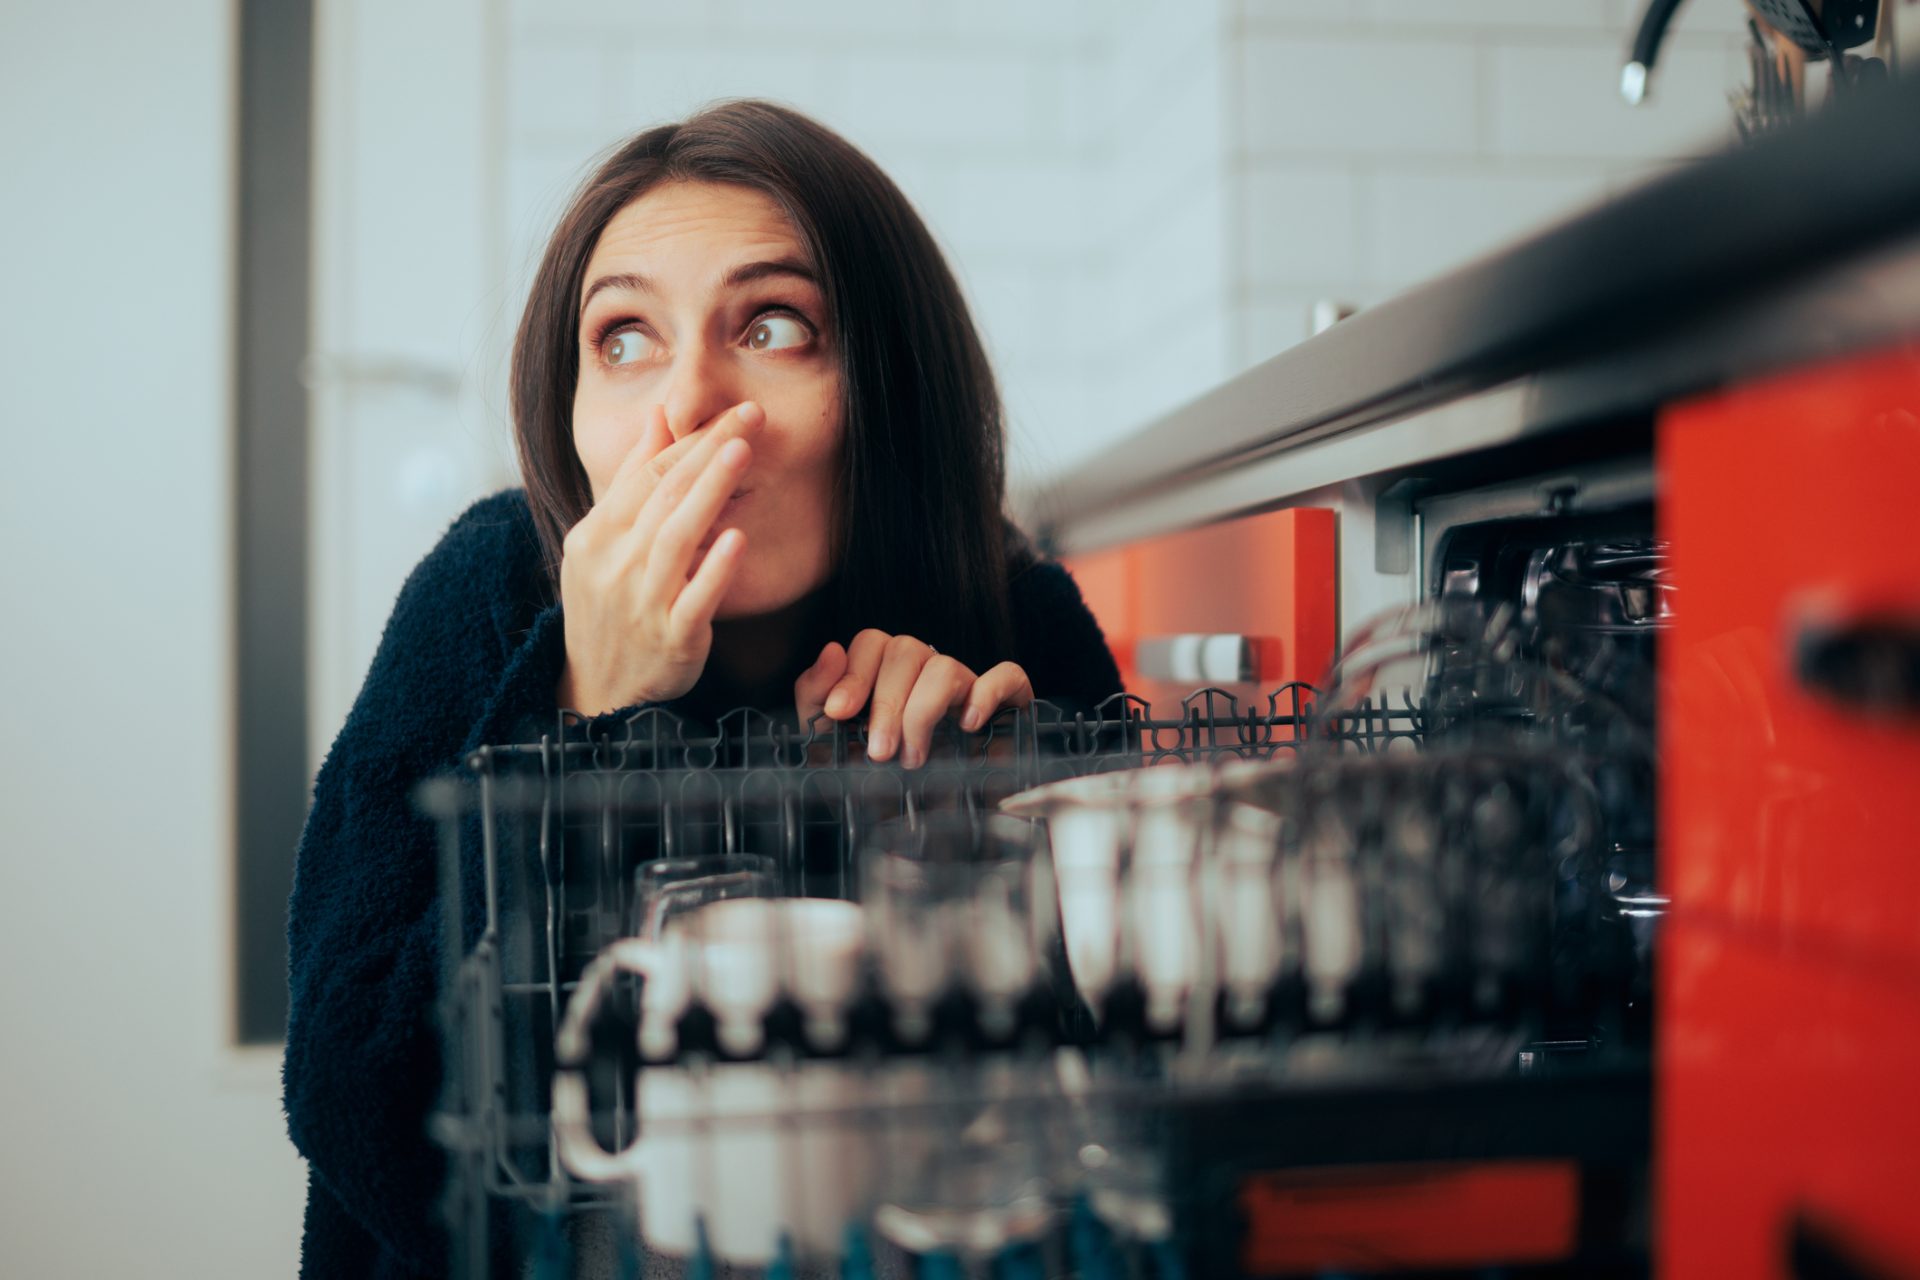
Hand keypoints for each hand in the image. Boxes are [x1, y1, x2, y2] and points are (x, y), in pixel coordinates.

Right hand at [556, 401, 766, 714]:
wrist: (597, 690)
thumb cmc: (608, 607)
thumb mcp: (604, 541)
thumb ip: (633, 478)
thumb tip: (657, 416)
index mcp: (596, 535)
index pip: (646, 476)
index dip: (690, 440)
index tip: (733, 412)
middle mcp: (614, 564)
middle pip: (663, 497)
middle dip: (707, 451)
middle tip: (750, 416)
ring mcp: (641, 603)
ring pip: (676, 538)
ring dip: (710, 492)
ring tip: (741, 452)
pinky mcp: (670, 639)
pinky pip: (694, 601)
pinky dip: (715, 570)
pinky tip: (739, 540)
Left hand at [793, 630, 1033, 766]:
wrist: (917, 836)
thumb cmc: (872, 786)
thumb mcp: (828, 745)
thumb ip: (816, 695)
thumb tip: (831, 650)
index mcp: (885, 674)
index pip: (872, 643)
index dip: (854, 673)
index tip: (839, 713)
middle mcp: (925, 673)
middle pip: (906, 649)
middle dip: (886, 703)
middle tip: (879, 752)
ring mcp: (966, 687)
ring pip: (945, 666)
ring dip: (923, 711)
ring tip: (913, 758)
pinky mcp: (1005, 705)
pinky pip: (1006, 676)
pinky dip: (988, 692)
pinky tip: (969, 724)